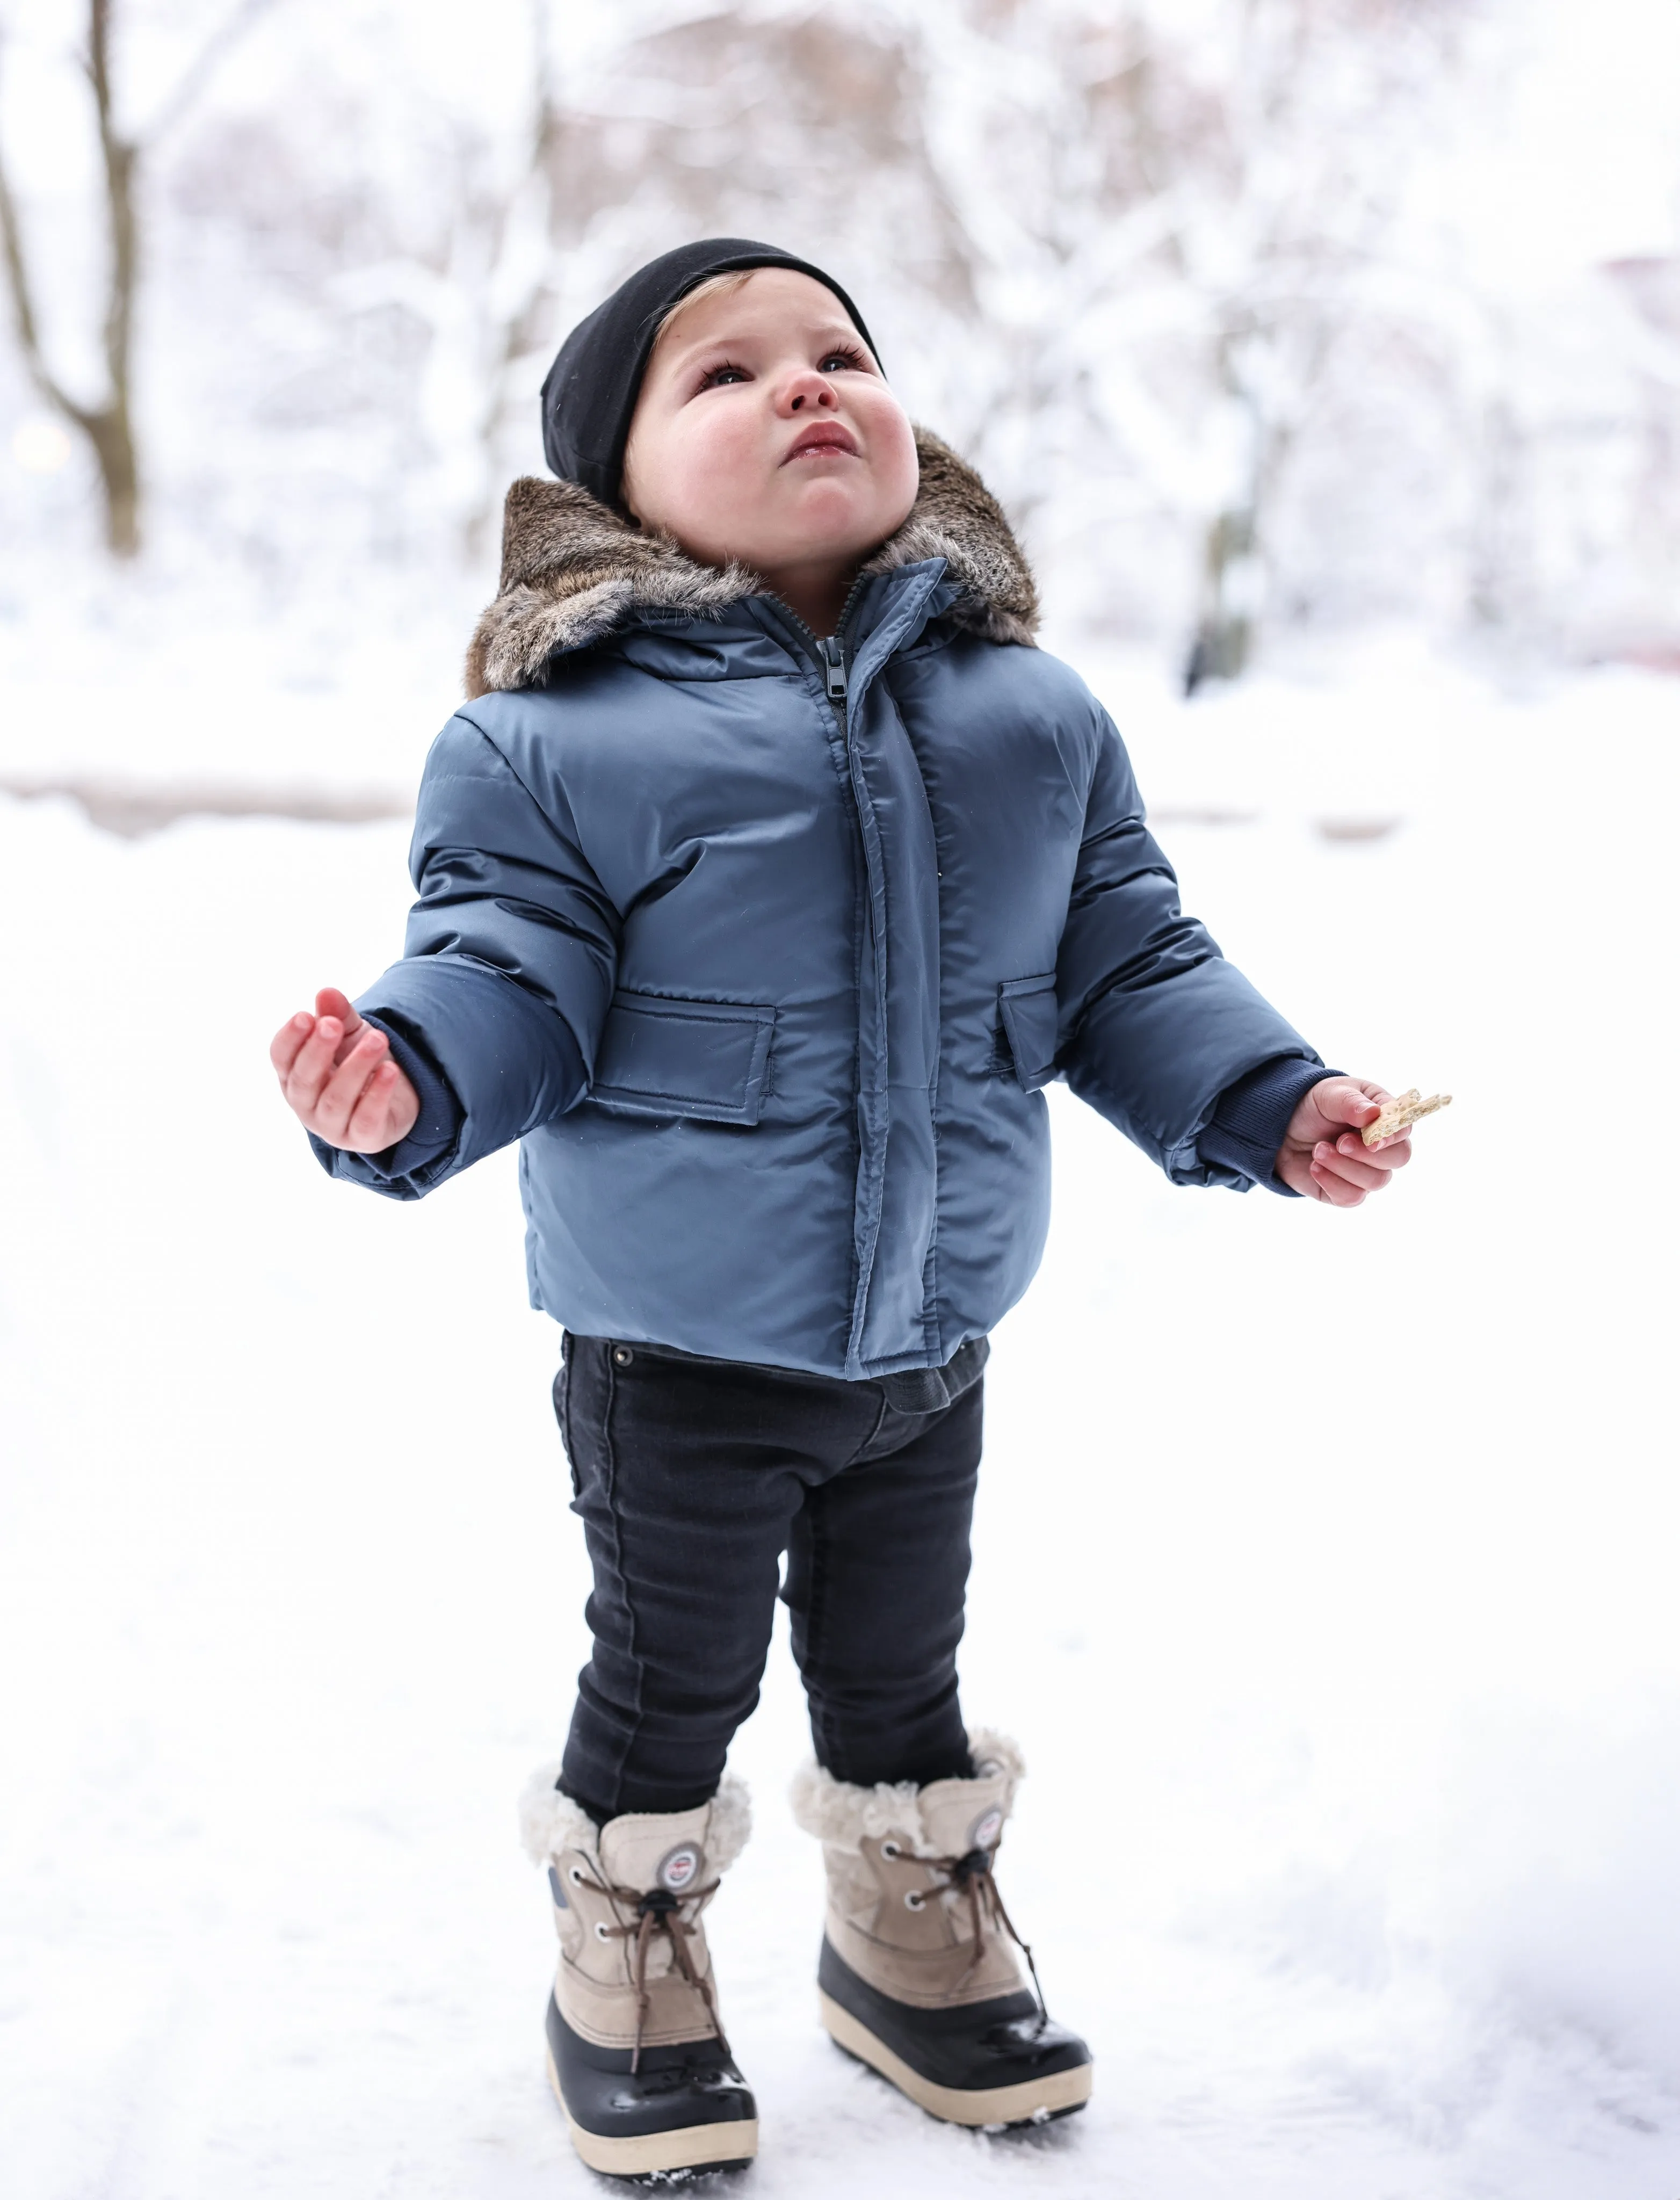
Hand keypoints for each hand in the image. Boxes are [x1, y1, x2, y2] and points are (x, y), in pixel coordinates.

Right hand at [270, 987, 419, 1152]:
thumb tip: (326, 992)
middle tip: (333, 1024)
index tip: (305, 1016)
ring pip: (336, 1099)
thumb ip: (338, 1015)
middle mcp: (306, 1104)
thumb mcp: (350, 1034)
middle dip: (318, 1050)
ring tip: (377, 1039)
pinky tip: (391, 1071)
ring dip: (355, 1067)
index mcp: (294, 1075)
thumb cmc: (360, 1063)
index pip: (281, 1057)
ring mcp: (331, 1125)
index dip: (290, 1038)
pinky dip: (378, 1094)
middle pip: (304, 1080)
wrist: (396, 1099)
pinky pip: (366, 1119)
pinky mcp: (362, 1138)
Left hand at [1274, 1076, 1412, 1206]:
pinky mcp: (1348, 1191)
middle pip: (1398, 1158)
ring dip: (1343, 1166)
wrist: (1282, 1129)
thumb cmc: (1314, 1107)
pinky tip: (1314, 1167)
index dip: (1392, 1136)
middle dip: (1367, 1152)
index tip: (1372, 1140)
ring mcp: (1367, 1170)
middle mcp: (1382, 1146)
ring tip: (1318, 1149)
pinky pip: (1352, 1197)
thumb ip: (1350, 1103)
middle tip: (1340, 1142)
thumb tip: (1373, 1114)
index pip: (1404, 1129)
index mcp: (1383, 1116)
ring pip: (1376, 1181)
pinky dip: (1331, 1182)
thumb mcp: (1329, 1094)